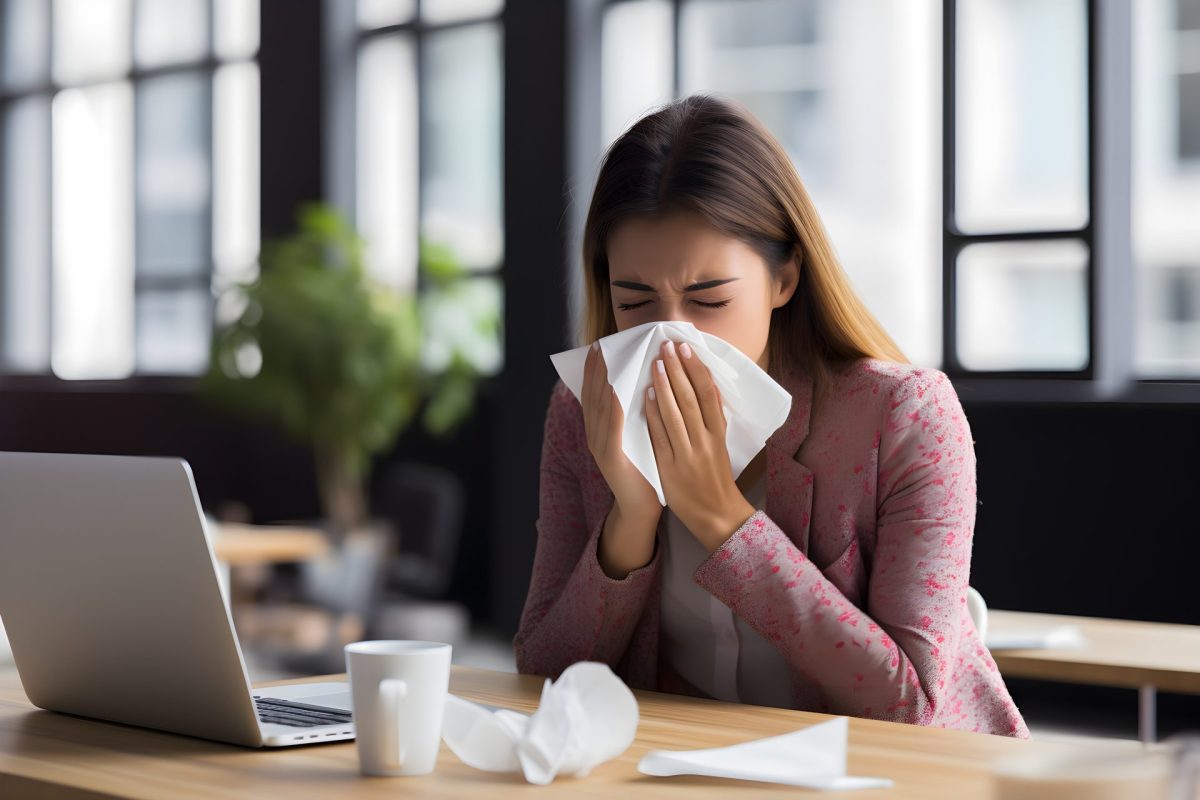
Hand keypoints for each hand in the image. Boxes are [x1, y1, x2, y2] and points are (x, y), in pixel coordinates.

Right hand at [581, 343, 660, 520]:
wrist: (641, 508)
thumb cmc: (644, 470)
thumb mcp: (636, 437)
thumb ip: (633, 415)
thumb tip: (640, 384)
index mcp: (600, 431)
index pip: (594, 394)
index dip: (594, 370)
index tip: (599, 347)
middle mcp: (595, 436)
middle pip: (593, 396)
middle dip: (596, 369)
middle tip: (600, 345)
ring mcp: (600, 448)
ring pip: (600, 407)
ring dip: (604, 381)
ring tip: (608, 359)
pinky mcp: (612, 459)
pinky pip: (611, 428)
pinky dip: (613, 408)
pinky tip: (616, 390)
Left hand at [646, 340, 755, 551]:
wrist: (717, 515)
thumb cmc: (716, 476)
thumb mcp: (720, 444)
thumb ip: (713, 418)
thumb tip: (708, 386)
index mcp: (719, 434)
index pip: (709, 394)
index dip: (697, 369)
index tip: (685, 348)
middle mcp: (706, 441)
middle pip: (691, 399)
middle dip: (677, 370)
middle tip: (666, 346)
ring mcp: (688, 455)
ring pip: (676, 414)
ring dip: (664, 386)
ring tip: (654, 364)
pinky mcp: (672, 468)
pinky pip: (661, 436)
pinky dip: (653, 414)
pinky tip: (645, 396)